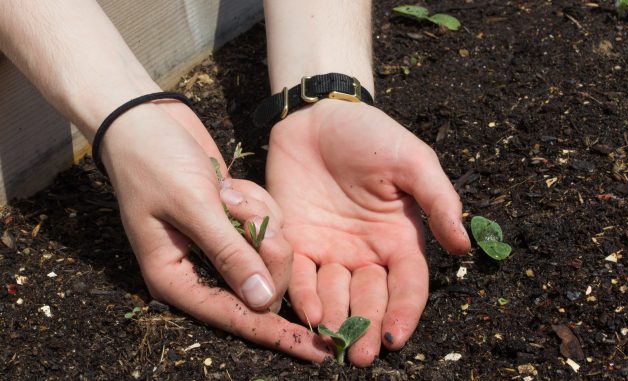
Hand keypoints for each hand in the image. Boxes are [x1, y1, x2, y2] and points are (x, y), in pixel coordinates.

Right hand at [100, 100, 330, 361]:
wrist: (146, 119)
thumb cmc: (154, 161)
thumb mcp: (192, 206)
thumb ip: (229, 254)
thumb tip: (262, 303)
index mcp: (176, 279)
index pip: (235, 318)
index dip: (277, 335)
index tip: (318, 350)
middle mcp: (199, 269)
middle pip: (261, 285)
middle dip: (267, 250)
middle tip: (247, 211)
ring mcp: (220, 244)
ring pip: (269, 252)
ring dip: (258, 218)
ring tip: (228, 190)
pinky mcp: (234, 222)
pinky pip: (268, 225)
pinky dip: (258, 204)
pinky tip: (232, 185)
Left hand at [266, 99, 470, 365]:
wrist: (318, 116)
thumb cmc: (371, 135)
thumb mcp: (412, 161)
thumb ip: (438, 202)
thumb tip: (463, 247)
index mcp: (400, 238)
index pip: (408, 285)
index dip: (404, 312)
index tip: (394, 337)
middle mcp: (366, 252)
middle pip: (370, 299)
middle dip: (366, 328)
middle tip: (359, 355)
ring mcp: (331, 250)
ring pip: (335, 296)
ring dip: (335, 320)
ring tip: (332, 340)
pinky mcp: (296, 241)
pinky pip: (300, 276)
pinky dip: (303, 295)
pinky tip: (307, 312)